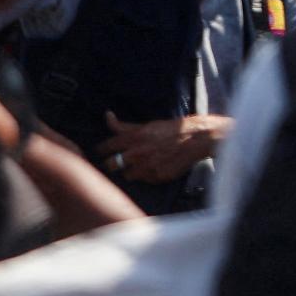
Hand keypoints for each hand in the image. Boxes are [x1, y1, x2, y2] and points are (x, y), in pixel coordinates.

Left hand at [99, 111, 229, 184]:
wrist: (196, 139)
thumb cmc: (171, 129)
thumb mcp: (147, 125)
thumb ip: (124, 126)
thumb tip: (107, 116)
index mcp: (134, 138)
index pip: (106, 147)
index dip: (101, 150)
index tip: (100, 152)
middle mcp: (137, 153)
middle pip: (111, 165)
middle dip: (112, 163)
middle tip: (117, 162)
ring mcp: (146, 167)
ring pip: (127, 175)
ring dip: (130, 171)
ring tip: (140, 165)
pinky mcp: (156, 177)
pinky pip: (144, 180)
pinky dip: (146, 175)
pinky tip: (154, 168)